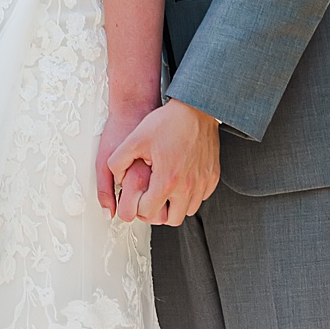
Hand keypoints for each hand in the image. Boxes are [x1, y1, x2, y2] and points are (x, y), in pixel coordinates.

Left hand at [106, 98, 220, 225]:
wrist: (195, 109)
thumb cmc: (165, 122)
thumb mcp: (134, 139)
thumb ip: (118, 162)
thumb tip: (116, 180)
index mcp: (167, 180)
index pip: (149, 212)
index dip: (137, 208)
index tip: (135, 198)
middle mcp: (188, 186)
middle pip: (171, 220)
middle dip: (158, 213)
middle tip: (149, 200)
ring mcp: (203, 183)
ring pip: (188, 211)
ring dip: (175, 206)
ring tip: (163, 191)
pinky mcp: (213, 177)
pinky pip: (201, 198)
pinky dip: (190, 195)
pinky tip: (179, 181)